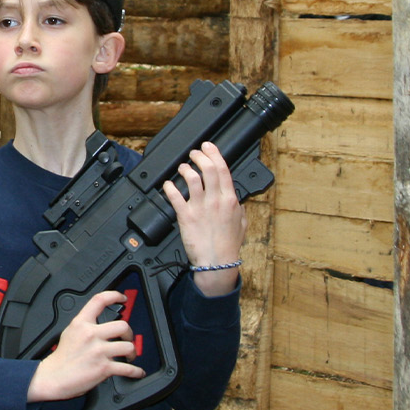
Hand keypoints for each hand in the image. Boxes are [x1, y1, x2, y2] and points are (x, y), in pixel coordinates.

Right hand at [25, 290, 143, 401]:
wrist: (53, 377)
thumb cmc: (61, 358)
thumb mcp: (69, 332)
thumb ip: (85, 325)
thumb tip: (99, 323)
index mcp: (81, 324)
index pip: (99, 300)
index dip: (114, 296)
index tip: (122, 298)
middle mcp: (91, 335)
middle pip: (123, 326)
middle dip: (129, 334)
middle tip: (127, 338)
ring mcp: (98, 352)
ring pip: (128, 347)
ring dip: (132, 353)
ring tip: (129, 356)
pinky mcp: (104, 368)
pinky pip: (128, 369)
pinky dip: (135, 372)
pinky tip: (137, 372)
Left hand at [164, 142, 246, 297]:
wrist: (217, 263)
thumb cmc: (229, 246)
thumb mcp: (242, 223)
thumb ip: (238, 207)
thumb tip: (236, 198)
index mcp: (230, 200)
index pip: (223, 169)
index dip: (214, 154)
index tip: (208, 146)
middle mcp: (215, 201)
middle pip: (208, 169)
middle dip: (199, 155)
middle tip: (194, 152)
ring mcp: (200, 208)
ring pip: (192, 178)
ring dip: (185, 168)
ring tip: (182, 167)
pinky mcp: (186, 216)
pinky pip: (175, 196)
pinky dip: (169, 187)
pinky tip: (167, 184)